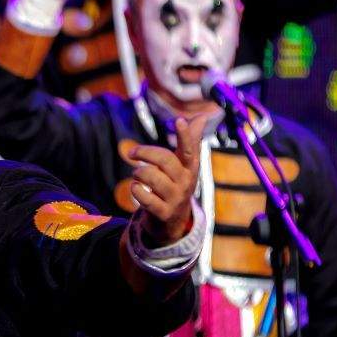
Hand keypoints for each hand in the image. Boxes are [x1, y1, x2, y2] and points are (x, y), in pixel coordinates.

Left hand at [130, 111, 210, 244]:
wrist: (173, 220)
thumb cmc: (176, 184)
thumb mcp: (185, 164)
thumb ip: (191, 140)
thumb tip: (204, 116)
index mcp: (191, 167)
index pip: (189, 148)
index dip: (185, 134)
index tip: (178, 120)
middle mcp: (185, 182)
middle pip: (165, 160)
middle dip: (144, 152)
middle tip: (132, 152)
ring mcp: (175, 198)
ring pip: (151, 177)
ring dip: (139, 172)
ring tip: (136, 174)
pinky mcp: (163, 213)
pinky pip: (144, 197)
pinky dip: (135, 190)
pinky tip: (136, 188)